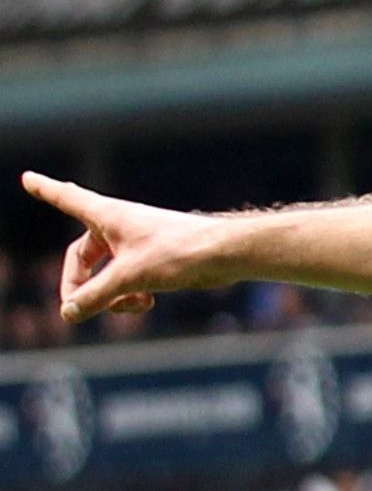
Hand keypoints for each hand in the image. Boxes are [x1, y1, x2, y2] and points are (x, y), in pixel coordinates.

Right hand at [20, 172, 227, 323]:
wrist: (225, 255)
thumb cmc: (178, 253)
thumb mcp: (129, 277)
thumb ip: (95, 296)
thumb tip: (68, 313)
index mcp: (108, 217)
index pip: (67, 199)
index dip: (46, 190)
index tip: (27, 177)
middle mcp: (119, 227)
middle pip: (81, 260)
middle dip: (81, 287)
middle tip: (77, 311)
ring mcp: (136, 244)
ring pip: (106, 276)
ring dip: (111, 297)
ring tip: (132, 305)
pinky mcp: (154, 260)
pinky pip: (127, 282)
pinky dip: (131, 296)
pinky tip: (148, 302)